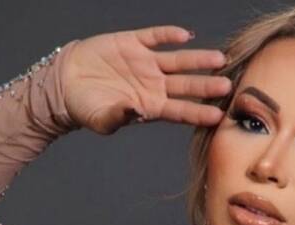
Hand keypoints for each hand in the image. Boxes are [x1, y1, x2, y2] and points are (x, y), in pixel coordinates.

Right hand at [60, 25, 231, 135]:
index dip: (198, 112)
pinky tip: (185, 35)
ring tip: (219, 59)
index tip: (218, 116)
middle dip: (206, 85)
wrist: (66, 83)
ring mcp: (145, 63)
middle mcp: (153, 85)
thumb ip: (120, 117)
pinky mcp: (133, 43)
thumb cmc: (85, 108)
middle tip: (228, 86)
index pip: (180, 111)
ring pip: (178, 61)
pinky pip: (155, 37)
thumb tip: (139, 111)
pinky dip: (169, 35)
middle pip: (186, 85)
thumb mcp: (102, 119)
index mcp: (149, 106)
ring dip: (198, 59)